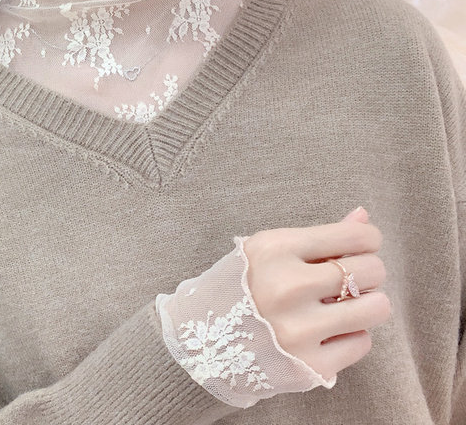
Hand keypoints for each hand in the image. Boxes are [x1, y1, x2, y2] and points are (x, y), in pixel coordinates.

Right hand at [243, 207, 390, 381]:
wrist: (206, 338)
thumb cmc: (245, 284)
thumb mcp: (272, 250)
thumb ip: (321, 236)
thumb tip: (363, 216)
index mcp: (275, 250)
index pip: (354, 237)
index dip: (368, 239)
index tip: (363, 246)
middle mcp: (286, 287)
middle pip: (371, 270)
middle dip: (367, 271)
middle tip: (349, 277)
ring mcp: (298, 329)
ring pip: (376, 308)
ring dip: (367, 303)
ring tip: (346, 303)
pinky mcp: (309, 366)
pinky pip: (362, 342)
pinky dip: (351, 335)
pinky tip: (329, 330)